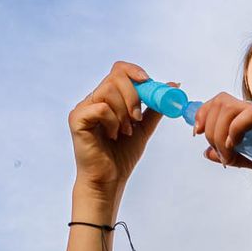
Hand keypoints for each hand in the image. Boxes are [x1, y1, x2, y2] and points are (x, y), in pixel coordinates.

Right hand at [67, 61, 161, 198]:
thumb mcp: (143, 127)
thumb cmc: (122, 155)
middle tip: (137, 118)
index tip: (148, 82)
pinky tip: (113, 135)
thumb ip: (155, 106)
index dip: (135, 72)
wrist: (109, 180)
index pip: (119, 70)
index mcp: (107, 97)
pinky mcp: (77, 119)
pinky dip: (113, 121)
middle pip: (115, 76)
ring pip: (108, 90)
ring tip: (125, 131)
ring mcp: (83, 108)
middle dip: (133, 96)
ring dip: (124, 112)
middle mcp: (93, 99)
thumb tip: (174, 85)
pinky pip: (101, 107)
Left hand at [189, 93, 251, 174]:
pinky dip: (236, 130)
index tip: (197, 134)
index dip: (202, 113)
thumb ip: (235, 156)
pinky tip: (238, 148)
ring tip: (229, 155)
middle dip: (208, 128)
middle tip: (219, 153)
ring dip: (219, 132)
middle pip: (219, 102)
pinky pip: (250, 113)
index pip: (219, 102)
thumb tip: (206, 152)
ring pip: (229, 106)